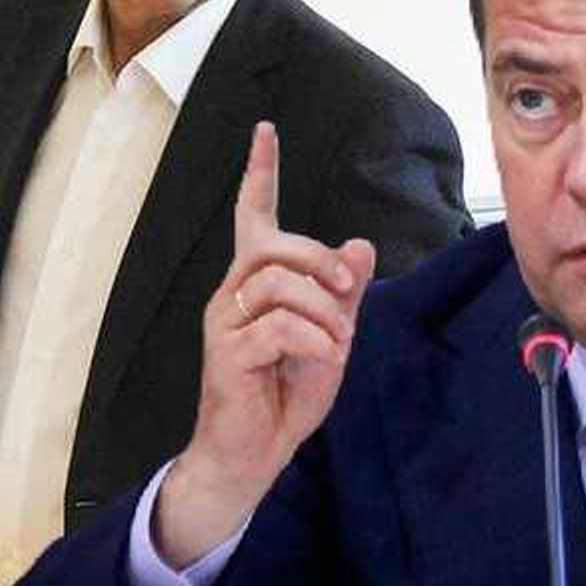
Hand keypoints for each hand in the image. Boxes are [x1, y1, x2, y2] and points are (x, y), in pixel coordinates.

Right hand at [155, 122, 374, 567]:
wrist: (251, 454)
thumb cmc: (284, 395)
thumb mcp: (330, 338)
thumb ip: (342, 295)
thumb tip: (361, 245)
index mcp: (256, 284)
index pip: (254, 216)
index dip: (260, 172)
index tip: (266, 130)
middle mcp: (233, 293)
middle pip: (274, 244)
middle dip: (320, 259)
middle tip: (350, 289)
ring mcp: (225, 321)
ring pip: (278, 281)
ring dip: (323, 308)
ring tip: (335, 342)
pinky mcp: (227, 352)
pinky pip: (279, 325)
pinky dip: (314, 339)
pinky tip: (321, 358)